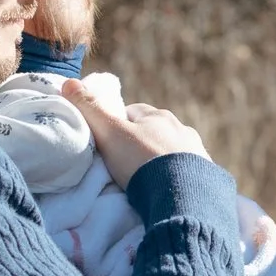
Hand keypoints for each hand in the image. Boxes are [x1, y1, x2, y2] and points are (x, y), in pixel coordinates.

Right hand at [73, 85, 209, 189]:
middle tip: (124, 165)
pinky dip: (175, 176)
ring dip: (159, 160)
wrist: (183, 194)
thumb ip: (90, 109)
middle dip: (140, 143)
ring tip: (145, 181)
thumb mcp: (111, 134)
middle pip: (153, 131)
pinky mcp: (206, 174)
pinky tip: (166, 190)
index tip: (108, 143)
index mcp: (157, 115)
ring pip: (171, 150)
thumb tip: (68, 82)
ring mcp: (196, 151)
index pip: (132, 113)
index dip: (117, 125)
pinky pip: (187, 170)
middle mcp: (180, 128)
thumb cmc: (141, 160)